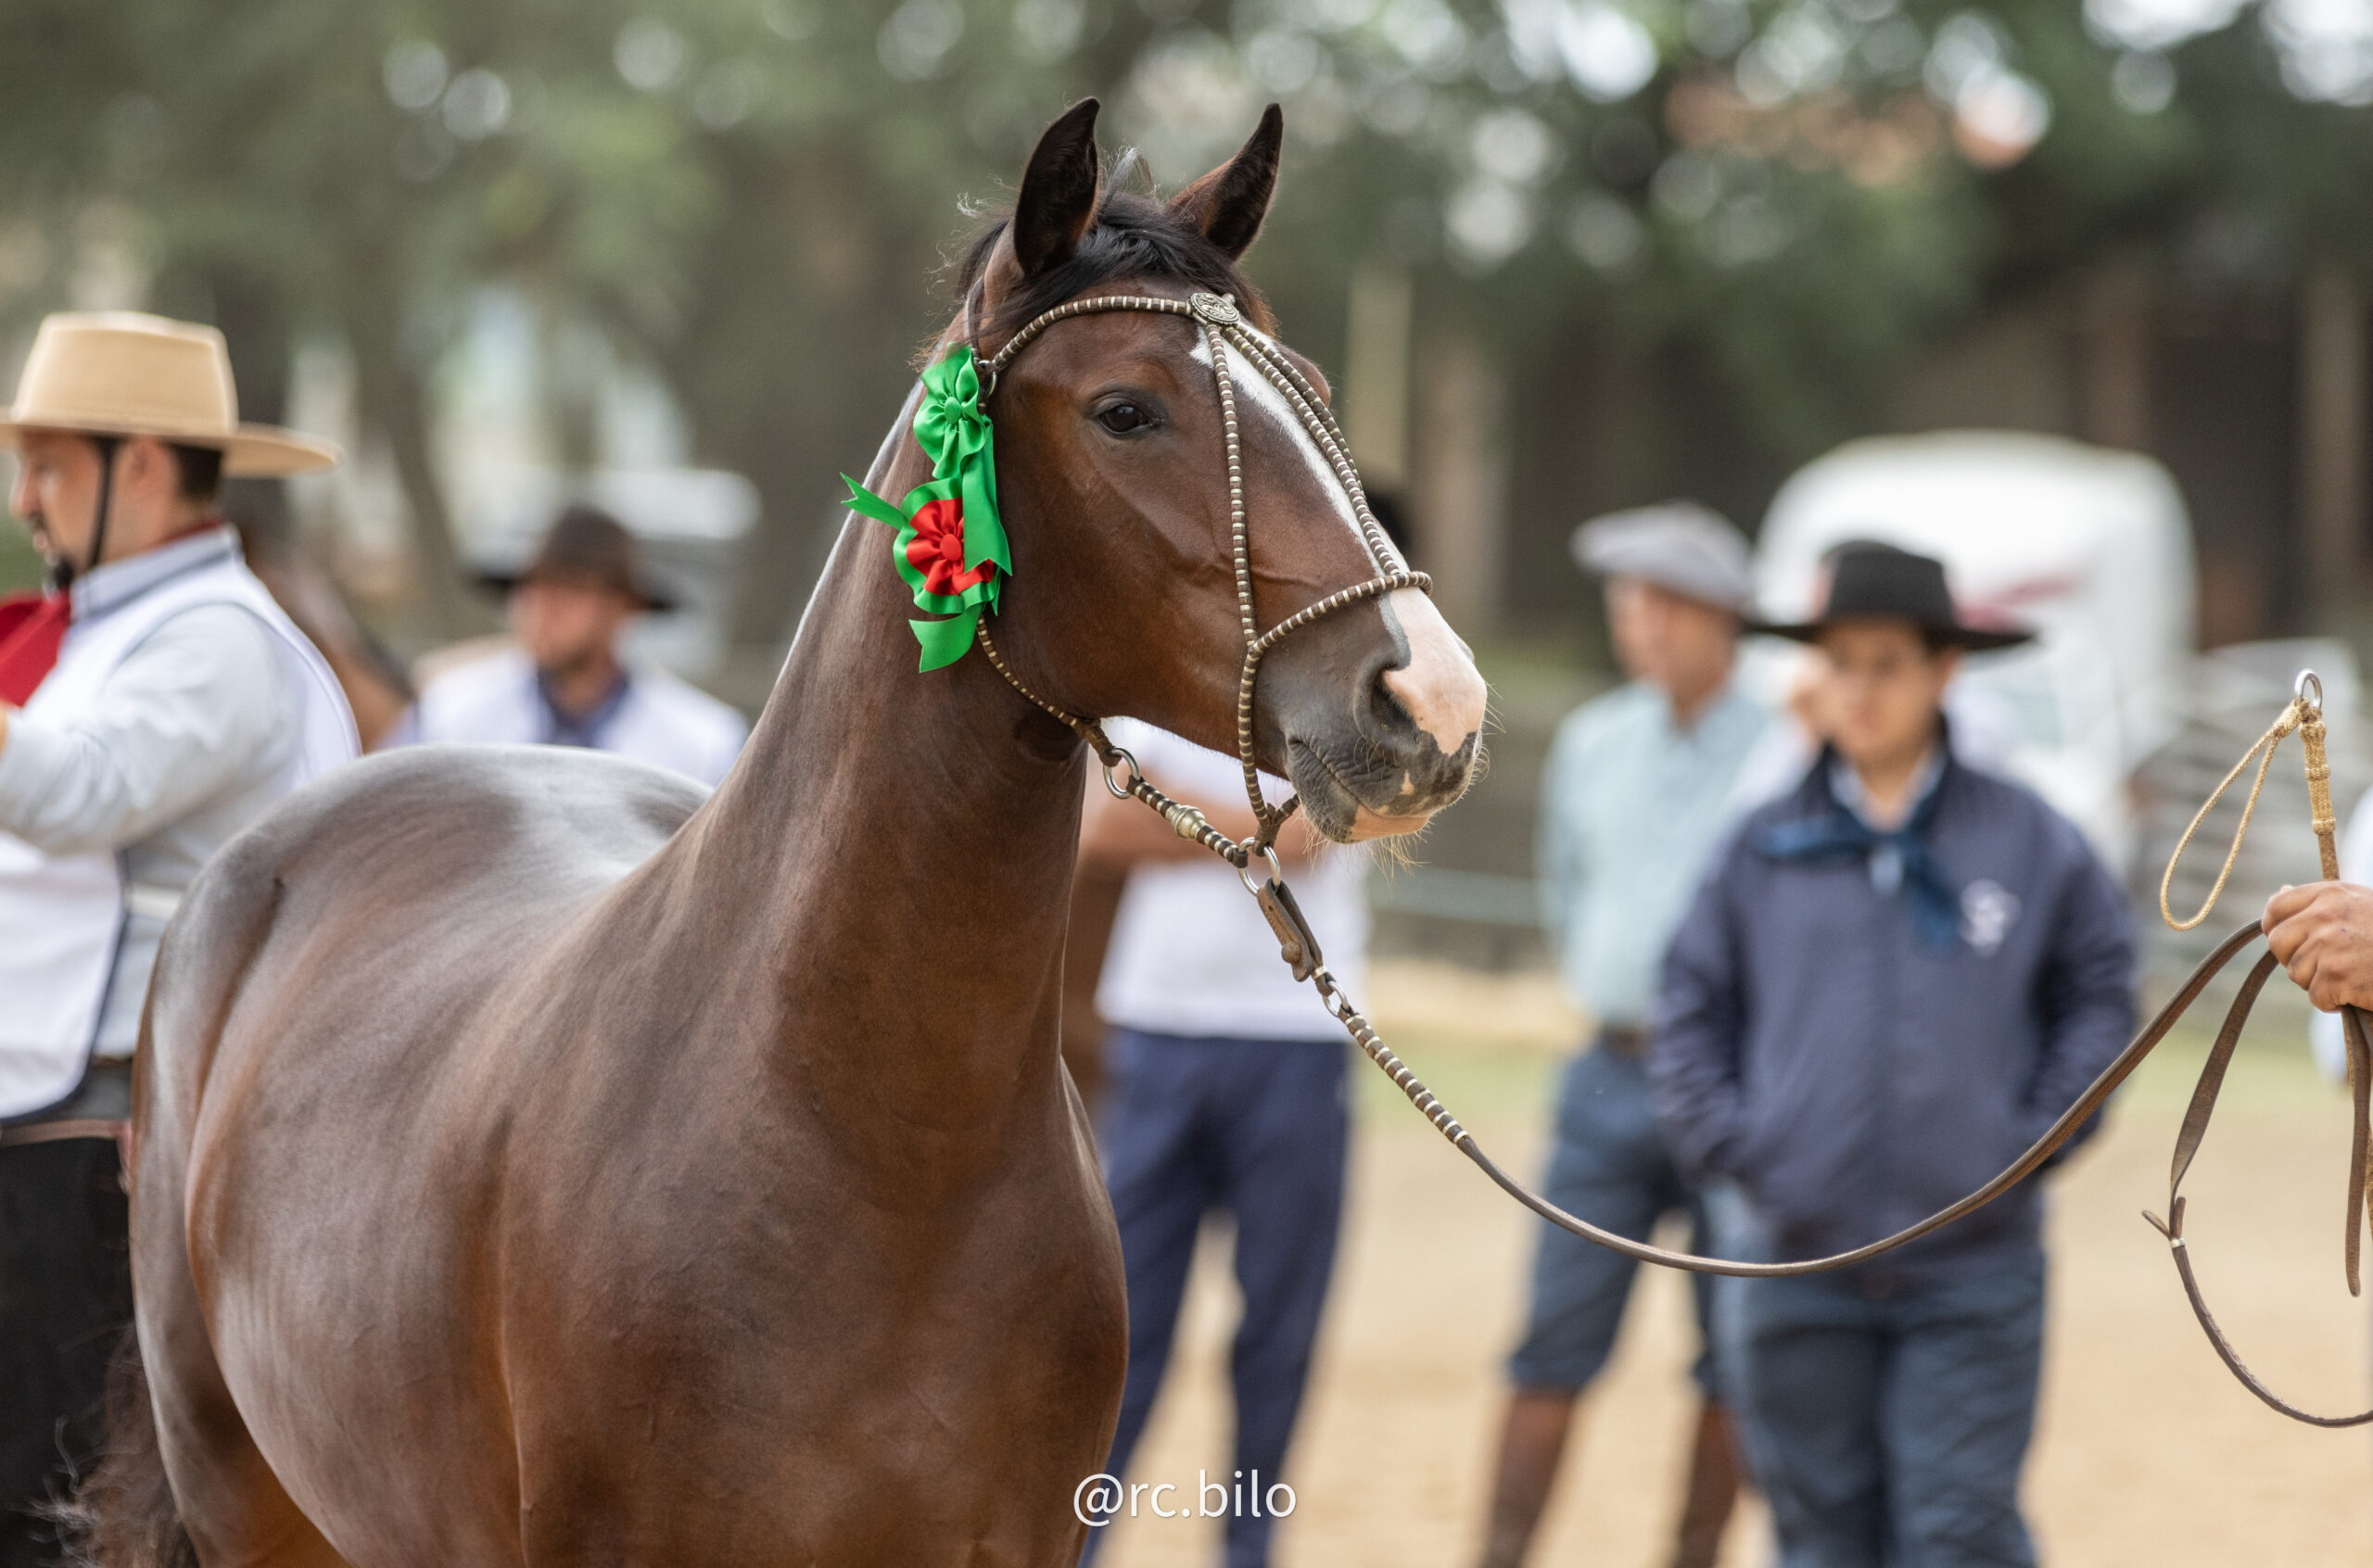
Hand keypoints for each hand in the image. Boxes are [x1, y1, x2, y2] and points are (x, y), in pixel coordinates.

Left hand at [2263, 882, 2372, 1011]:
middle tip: (2323, 966)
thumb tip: (2279, 892)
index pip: (2276, 909)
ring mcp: (2329, 945)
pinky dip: (2332, 1002)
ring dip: (2318, 982)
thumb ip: (2320, 902)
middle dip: (2295, 959)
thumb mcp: (2358, 904)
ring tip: (2349, 975)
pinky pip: (2316, 996)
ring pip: (2296, 973)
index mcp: (2329, 894)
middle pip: (2279, 944)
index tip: (2287, 942)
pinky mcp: (2337, 975)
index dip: (2275, 928)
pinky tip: (2354, 993)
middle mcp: (2324, 916)